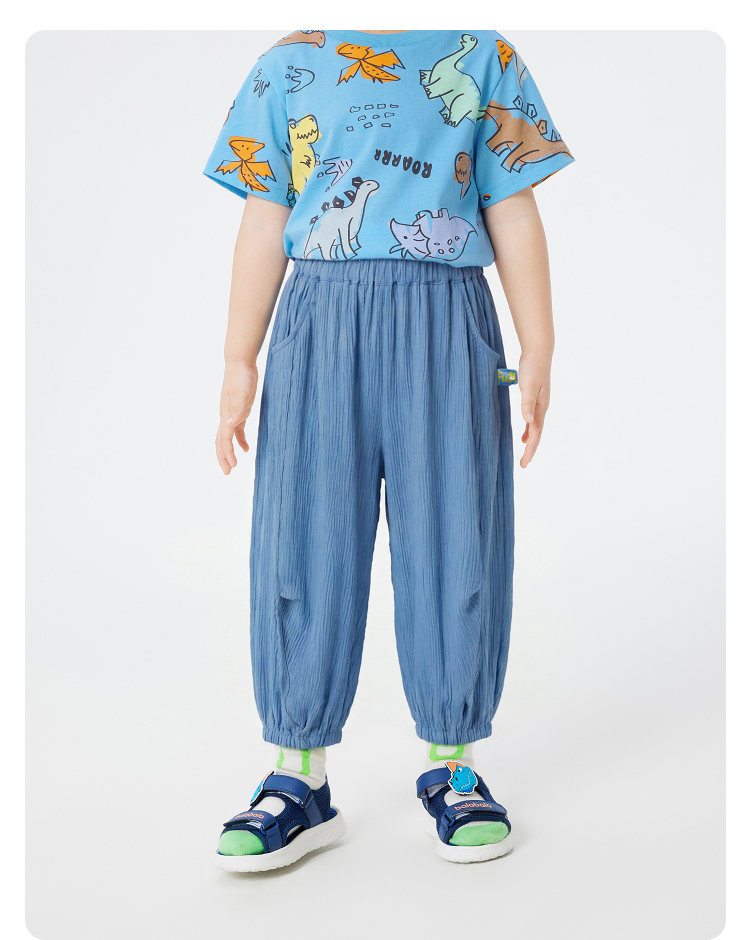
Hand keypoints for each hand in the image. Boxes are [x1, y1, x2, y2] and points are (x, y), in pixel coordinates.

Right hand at [216, 362, 258, 473]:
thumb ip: (237, 410)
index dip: (227, 453)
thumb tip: (230, 425)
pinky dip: (240, 441)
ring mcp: (231, 414)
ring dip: (228, 452)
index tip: (232, 466)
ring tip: (233, 466)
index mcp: (226, 415)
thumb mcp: (242, 393)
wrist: (240, 363)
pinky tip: (246, 448)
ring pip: (227, 438)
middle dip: (223, 457)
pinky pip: (237, 430)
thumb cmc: (241, 377)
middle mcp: (226, 417)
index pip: (225, 439)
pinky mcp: (239, 411)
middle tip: (227, 473)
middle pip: (221, 442)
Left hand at [517, 353, 550, 468]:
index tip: (524, 463)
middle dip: (531, 450)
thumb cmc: (532, 368)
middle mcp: (542, 408)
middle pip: (537, 434)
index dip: (530, 450)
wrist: (539, 352)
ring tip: (524, 453)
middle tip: (523, 464)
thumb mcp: (528, 386)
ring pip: (536, 428)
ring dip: (531, 441)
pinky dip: (529, 429)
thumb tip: (527, 422)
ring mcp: (540, 404)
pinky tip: (524, 433)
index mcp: (540, 408)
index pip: (536, 435)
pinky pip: (533, 419)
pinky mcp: (535, 398)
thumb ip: (527, 404)